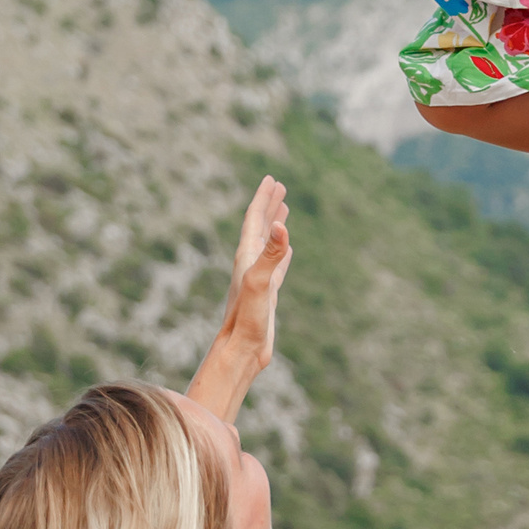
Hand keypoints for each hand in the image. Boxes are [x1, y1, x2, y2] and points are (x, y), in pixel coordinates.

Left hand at [187, 177, 292, 413]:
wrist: (241, 349)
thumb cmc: (246, 317)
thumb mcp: (260, 282)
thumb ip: (270, 254)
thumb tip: (282, 226)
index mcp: (247, 256)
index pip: (255, 219)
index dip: (263, 199)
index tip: (271, 180)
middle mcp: (250, 263)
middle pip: (260, 227)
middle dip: (269, 206)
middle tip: (278, 187)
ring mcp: (259, 278)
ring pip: (267, 244)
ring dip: (274, 226)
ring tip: (283, 211)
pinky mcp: (267, 293)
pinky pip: (276, 265)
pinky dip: (282, 253)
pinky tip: (287, 251)